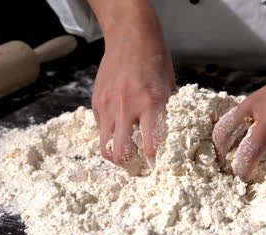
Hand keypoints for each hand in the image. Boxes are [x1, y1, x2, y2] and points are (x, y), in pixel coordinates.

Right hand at [91, 3, 174, 172]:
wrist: (130, 36)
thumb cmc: (155, 59)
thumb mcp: (169, 87)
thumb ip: (164, 114)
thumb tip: (166, 138)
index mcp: (151, 103)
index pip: (152, 147)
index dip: (156, 162)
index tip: (160, 168)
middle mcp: (127, 108)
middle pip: (122, 154)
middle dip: (132, 168)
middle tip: (140, 169)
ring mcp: (108, 106)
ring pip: (106, 148)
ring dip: (117, 157)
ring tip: (127, 156)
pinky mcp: (96, 103)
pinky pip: (101, 130)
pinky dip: (110, 136)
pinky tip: (120, 130)